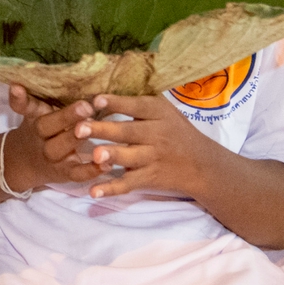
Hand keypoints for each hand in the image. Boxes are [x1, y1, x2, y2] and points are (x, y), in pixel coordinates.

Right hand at [5, 85, 100, 188]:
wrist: (25, 164)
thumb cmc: (40, 131)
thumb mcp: (35, 113)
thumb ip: (37, 98)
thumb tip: (35, 79)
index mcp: (34, 119)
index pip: (25, 107)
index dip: (20, 98)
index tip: (17, 86)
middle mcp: (40, 138)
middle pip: (47, 127)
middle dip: (66, 116)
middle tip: (85, 106)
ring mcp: (52, 157)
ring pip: (60, 149)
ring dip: (75, 139)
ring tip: (93, 127)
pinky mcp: (65, 174)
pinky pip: (76, 173)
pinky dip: (91, 170)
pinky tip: (107, 163)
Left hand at [70, 92, 221, 198]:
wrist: (203, 165)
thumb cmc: (176, 132)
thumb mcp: (165, 111)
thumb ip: (139, 104)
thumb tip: (102, 93)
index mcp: (159, 114)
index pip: (137, 106)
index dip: (117, 103)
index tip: (96, 100)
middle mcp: (157, 135)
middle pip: (128, 132)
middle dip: (104, 130)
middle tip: (80, 128)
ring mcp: (153, 159)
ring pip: (129, 158)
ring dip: (111, 156)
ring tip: (94, 156)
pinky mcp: (150, 178)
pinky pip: (129, 183)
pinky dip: (112, 189)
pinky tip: (94, 192)